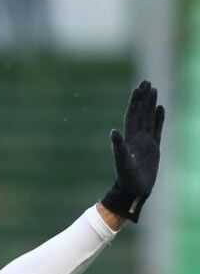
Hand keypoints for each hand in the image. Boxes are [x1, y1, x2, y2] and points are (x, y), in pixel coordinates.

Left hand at [101, 80, 164, 222]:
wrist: (133, 191)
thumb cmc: (126, 178)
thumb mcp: (122, 162)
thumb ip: (118, 147)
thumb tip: (113, 131)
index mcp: (129, 139)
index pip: (132, 116)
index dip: (135, 102)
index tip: (139, 88)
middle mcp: (136, 138)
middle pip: (140, 113)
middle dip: (143, 98)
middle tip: (146, 82)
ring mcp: (145, 142)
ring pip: (149, 118)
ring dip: (150, 104)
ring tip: (154, 90)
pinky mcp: (154, 148)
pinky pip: (157, 129)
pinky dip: (158, 118)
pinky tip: (160, 108)